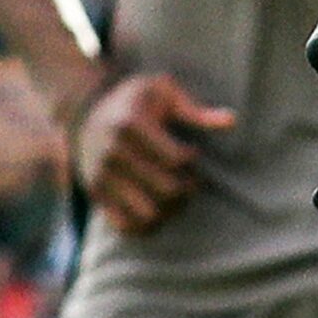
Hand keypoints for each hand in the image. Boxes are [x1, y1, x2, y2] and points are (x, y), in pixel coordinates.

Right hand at [69, 71, 235, 235]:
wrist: (85, 112)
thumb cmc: (135, 98)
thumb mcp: (164, 91)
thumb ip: (196, 110)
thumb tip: (232, 121)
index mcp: (132, 125)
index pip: (176, 158)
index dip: (193, 159)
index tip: (192, 151)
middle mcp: (113, 154)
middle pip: (166, 189)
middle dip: (188, 188)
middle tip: (192, 180)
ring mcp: (102, 178)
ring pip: (148, 214)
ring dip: (171, 211)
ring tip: (176, 195)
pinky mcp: (96, 196)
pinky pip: (126, 226)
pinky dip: (148, 225)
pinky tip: (158, 208)